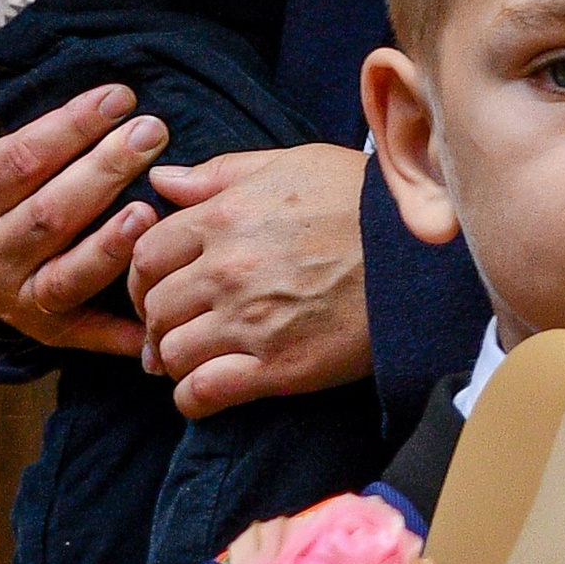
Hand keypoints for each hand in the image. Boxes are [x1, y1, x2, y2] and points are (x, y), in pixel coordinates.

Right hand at [0, 76, 165, 359]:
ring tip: (150, 211)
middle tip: (153, 132)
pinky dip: (118, 334)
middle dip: (107, 170)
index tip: (118, 97)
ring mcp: (14, 296)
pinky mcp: (42, 326)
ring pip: (68, 275)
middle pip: (52, 214)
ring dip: (111, 247)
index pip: (21, 161)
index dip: (71, 127)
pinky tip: (153, 319)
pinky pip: (82, 333)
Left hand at [127, 142, 372, 419]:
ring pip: (172, 353)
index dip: (143, 276)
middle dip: (156, 320)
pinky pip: (203, 393)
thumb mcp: (291, 164)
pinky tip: (201, 393)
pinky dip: (192, 398)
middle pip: (155, 307)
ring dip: (174, 359)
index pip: (147, 254)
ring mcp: (249, 322)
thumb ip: (219, 173)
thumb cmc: (361, 202)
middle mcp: (227, 270)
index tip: (157, 288)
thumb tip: (162, 179)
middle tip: (172, 327)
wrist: (421, 257)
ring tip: (190, 359)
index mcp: (225, 217)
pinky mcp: (277, 367)